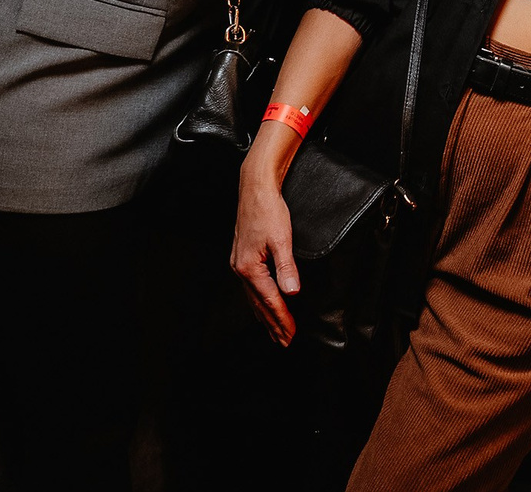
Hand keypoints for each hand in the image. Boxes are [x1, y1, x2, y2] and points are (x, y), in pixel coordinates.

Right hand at [231, 143, 301, 346]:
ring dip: (265, 316)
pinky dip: (258, 301)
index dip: (282, 319)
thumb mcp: (282, 239)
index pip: (269, 300)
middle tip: (284, 342)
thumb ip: (286, 268)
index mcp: (249, 267)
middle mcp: (240, 269)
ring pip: (253, 298)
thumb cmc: (268, 210)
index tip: (291, 334)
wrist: (255, 188)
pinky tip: (262, 304)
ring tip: (274, 331)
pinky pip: (250, 287)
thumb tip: (291, 293)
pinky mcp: (242, 257)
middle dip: (273, 324)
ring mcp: (239, 263)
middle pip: (259, 304)